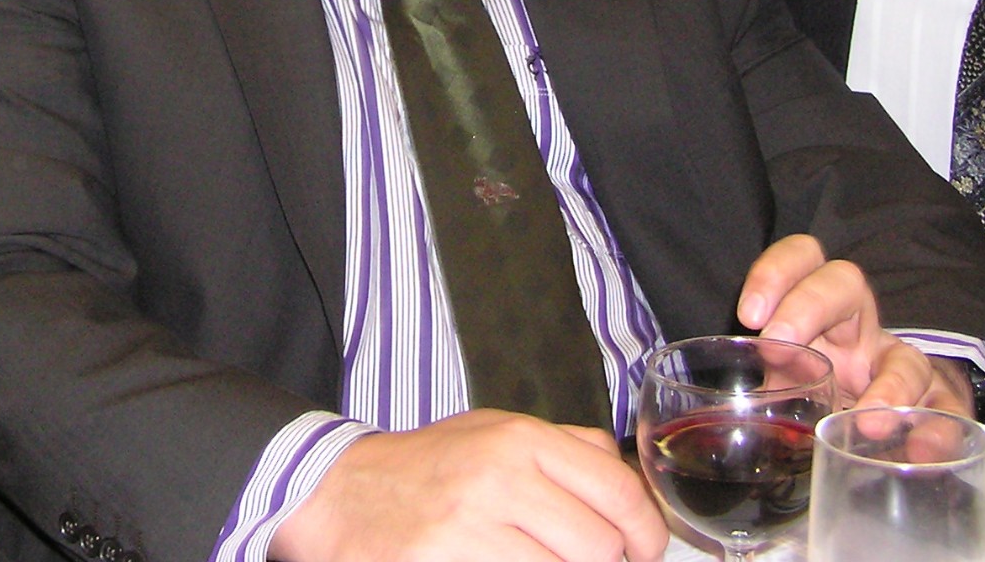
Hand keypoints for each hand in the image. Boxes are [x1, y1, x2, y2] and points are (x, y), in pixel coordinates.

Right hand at [271, 410, 665, 561]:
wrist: (338, 493)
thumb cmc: (426, 467)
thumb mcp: (495, 433)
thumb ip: (565, 449)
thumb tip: (633, 489)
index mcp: (520, 438)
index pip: (618, 490)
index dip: (646, 532)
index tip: (644, 550)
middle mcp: (500, 476)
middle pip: (600, 545)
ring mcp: (471, 526)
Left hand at [739, 234, 970, 415]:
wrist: (883, 422)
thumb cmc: (818, 392)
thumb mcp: (784, 383)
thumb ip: (760, 386)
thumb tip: (720, 408)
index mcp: (818, 314)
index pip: (802, 260)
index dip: (775, 272)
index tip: (748, 314)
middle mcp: (859, 328)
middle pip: (846, 283)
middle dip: (810, 304)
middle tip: (778, 341)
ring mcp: (899, 366)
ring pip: (907, 355)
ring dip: (890, 387)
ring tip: (867, 421)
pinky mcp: (936, 405)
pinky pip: (947, 412)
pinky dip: (937, 432)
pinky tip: (920, 453)